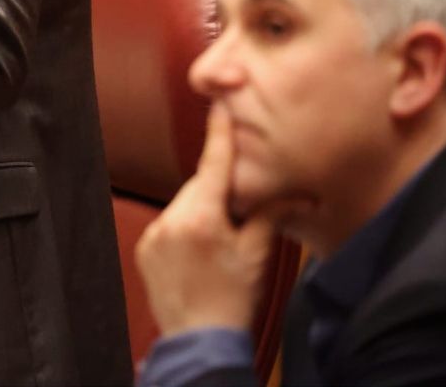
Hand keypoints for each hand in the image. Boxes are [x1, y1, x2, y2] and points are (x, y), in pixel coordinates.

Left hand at [136, 105, 279, 335]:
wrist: (198, 340)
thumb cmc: (233, 300)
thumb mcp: (257, 255)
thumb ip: (271, 216)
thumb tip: (301, 194)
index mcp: (201, 217)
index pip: (213, 164)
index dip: (219, 133)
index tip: (219, 105)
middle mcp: (171, 220)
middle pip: (199, 186)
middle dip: (218, 189)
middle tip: (238, 209)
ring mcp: (154, 234)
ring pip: (183, 204)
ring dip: (201, 209)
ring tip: (219, 239)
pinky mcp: (144, 247)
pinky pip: (168, 223)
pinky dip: (184, 226)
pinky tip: (200, 249)